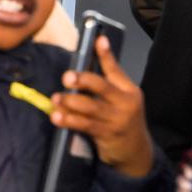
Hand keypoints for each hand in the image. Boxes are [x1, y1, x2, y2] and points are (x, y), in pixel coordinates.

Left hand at [52, 35, 155, 177]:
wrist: (136, 151)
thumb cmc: (122, 120)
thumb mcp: (122, 100)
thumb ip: (107, 84)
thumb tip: (84, 65)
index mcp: (128, 90)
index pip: (115, 69)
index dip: (106, 54)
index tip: (98, 39)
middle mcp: (125, 102)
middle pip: (101, 86)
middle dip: (82, 80)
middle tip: (67, 77)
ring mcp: (116, 119)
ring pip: (90, 107)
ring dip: (70, 102)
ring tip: (56, 99)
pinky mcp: (106, 134)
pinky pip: (84, 125)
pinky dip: (69, 120)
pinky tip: (57, 117)